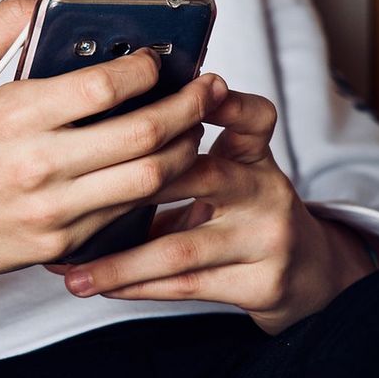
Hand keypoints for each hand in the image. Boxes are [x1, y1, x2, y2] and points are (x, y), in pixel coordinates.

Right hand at [0, 0, 227, 285]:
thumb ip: (0, 25)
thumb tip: (49, 2)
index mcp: (15, 116)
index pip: (106, 86)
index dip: (147, 66)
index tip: (158, 57)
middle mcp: (39, 166)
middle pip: (144, 134)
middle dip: (190, 106)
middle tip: (206, 89)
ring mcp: (54, 212)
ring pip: (149, 179)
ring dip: (185, 148)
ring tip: (193, 127)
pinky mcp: (62, 245)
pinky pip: (127, 213)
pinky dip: (155, 186)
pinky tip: (161, 165)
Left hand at [54, 85, 378, 334]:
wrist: (303, 270)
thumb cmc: (244, 213)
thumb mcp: (230, 170)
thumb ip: (182, 155)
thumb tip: (96, 146)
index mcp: (254, 155)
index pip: (252, 117)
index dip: (225, 103)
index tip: (194, 90)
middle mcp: (265, 191)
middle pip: (202, 177)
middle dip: (134, 188)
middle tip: (79, 196)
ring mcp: (267, 239)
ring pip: (181, 249)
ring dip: (120, 263)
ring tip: (75, 272)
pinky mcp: (261, 282)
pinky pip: (186, 286)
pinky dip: (138, 286)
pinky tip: (103, 286)